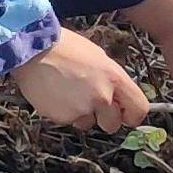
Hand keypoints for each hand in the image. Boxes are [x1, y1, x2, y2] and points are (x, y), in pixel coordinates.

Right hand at [11, 30, 149, 133]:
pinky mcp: (62, 117)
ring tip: (67, 91)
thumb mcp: (98, 57)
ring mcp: (81, 109)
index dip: (132, 115)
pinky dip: (63, 111)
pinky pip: (68, 120)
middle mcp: (102, 96)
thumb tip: (117, 96)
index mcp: (114, 78)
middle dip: (103, 118)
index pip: (139, 109)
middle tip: (90, 102)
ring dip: (80, 113)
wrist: (33, 49)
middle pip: (113, 125)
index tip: (125, 115)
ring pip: (87, 123)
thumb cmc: (65, 48)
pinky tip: (56, 94)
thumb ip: (111, 80)